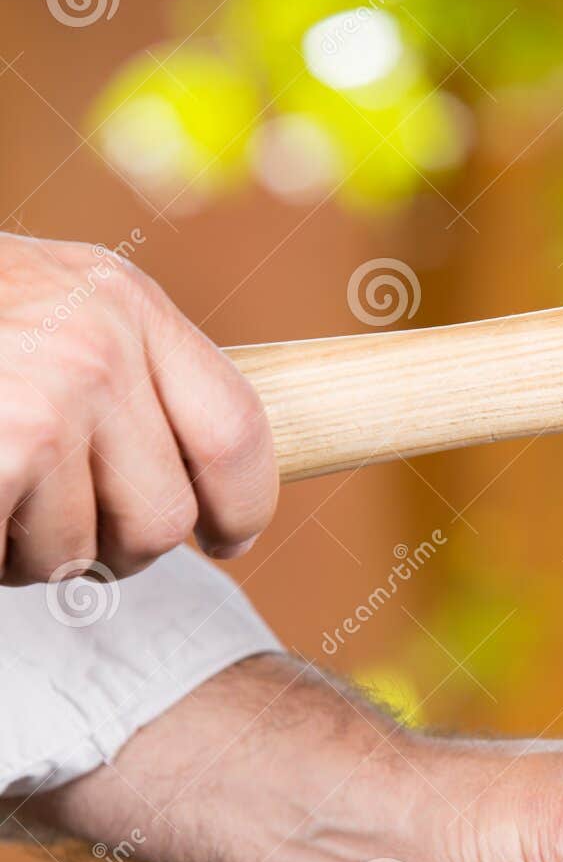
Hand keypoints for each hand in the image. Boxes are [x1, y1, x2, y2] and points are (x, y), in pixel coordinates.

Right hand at [0, 234, 275, 583]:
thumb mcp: (52, 311)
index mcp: (126, 303)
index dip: (240, 507)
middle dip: (107, 545)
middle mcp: (98, 342)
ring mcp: (44, 399)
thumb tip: (209, 492)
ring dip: (27, 550)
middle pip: (165, 520)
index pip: (237, 432)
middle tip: (43, 511)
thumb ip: (129, 378)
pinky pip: (16, 559)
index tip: (223, 536)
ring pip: (83, 555)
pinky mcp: (1, 450)